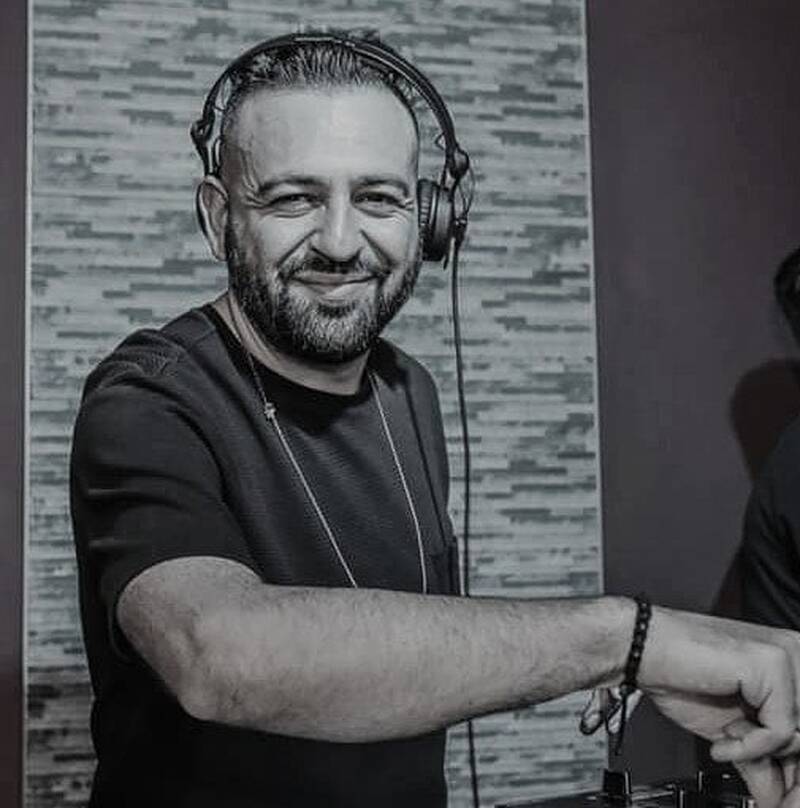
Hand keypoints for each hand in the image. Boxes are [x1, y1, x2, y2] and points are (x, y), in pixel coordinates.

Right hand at [637, 609, 799, 805]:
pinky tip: (721, 740)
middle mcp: (795, 654)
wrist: (638, 648)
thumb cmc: (674, 673)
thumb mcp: (728, 727)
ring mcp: (786, 656)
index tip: (781, 793)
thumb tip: (775, 796)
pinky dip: (749, 746)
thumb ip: (758, 757)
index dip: (793, 767)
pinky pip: (779, 730)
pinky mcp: (771, 664)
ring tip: (727, 746)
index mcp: (788, 665)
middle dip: (787, 771)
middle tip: (765, 795)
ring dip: (761, 755)